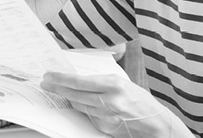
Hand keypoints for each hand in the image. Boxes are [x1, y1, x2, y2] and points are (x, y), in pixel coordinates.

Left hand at [41, 73, 192, 137]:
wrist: (155, 123)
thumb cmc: (140, 99)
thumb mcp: (122, 82)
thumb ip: (100, 80)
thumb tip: (77, 75)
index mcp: (114, 84)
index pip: (79, 81)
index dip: (61, 78)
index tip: (49, 75)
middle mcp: (109, 101)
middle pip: (74, 94)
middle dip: (57, 88)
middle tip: (46, 83)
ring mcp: (106, 116)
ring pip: (78, 105)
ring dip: (67, 98)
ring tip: (59, 91)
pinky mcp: (105, 127)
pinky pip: (88, 115)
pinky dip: (82, 108)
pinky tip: (78, 102)